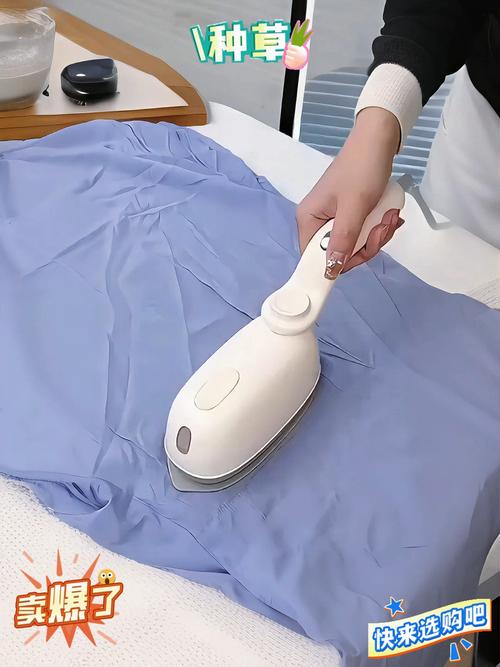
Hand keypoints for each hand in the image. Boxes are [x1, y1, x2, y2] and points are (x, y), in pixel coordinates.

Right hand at [296, 107, 402, 278]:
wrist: (379, 140)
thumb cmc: (362, 169)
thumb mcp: (354, 208)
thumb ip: (342, 241)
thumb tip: (330, 271)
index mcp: (309, 219)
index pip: (314, 257)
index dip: (338, 263)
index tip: (362, 254)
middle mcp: (318, 220)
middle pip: (339, 252)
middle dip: (366, 244)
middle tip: (382, 228)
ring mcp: (334, 216)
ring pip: (355, 243)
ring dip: (376, 234)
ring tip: (389, 216)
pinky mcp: (349, 212)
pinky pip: (362, 232)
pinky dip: (378, 226)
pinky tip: (389, 214)